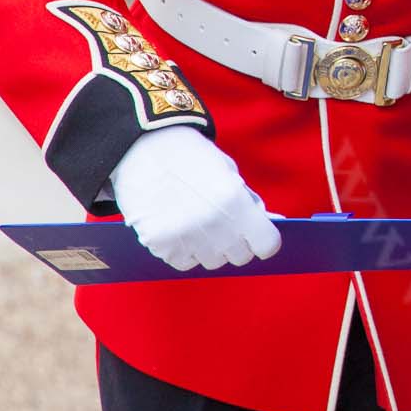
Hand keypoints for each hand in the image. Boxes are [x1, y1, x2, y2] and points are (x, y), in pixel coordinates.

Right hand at [110, 127, 281, 271]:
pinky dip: (184, 251)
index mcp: (235, 201)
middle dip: (236, 243)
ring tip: (197, 222)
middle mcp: (213, 223)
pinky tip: (178, 228)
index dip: (264, 240)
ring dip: (210, 248)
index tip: (256, 236)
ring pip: (211, 261)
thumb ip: (248, 202)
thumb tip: (268, 225)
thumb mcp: (228, 172)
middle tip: (223, 224)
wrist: (142, 148)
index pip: (267, 245)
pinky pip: (184, 262)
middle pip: (239, 257)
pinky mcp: (160, 244)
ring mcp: (185, 237)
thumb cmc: (191, 157)